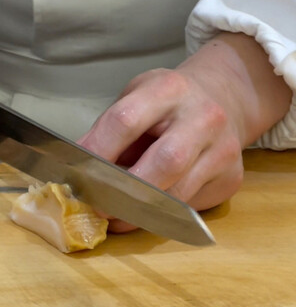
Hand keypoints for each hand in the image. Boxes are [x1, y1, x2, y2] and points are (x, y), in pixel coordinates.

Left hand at [79, 33, 291, 231]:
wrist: (225, 98)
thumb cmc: (167, 102)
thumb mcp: (135, 98)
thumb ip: (108, 130)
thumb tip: (76, 168)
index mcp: (168, 89)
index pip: (127, 121)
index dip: (99, 151)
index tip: (76, 175)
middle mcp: (203, 116)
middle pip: (166, 161)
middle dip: (127, 190)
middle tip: (98, 207)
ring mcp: (223, 149)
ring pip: (179, 192)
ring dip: (141, 212)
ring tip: (114, 217)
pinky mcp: (231, 179)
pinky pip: (190, 205)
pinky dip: (161, 215)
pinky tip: (144, 213)